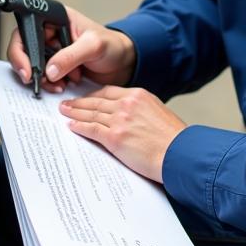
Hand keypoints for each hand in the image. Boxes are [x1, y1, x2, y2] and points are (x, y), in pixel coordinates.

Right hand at [6, 6, 135, 94]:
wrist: (123, 64)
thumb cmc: (112, 45)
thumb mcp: (94, 46)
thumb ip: (71, 55)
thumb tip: (50, 70)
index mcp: (55, 18)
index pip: (27, 29)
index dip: (21, 49)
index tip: (27, 68)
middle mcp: (50, 33)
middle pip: (24, 49)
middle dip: (31, 67)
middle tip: (37, 80)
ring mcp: (52, 50)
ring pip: (32, 65)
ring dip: (43, 78)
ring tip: (60, 84)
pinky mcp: (56, 66)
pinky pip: (43, 76)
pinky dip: (51, 84)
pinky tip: (64, 85)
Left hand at [60, 86, 185, 182]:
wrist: (180, 154)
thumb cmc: (174, 139)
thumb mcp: (158, 113)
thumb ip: (141, 109)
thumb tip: (130, 115)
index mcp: (138, 95)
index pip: (109, 92)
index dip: (94, 95)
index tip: (86, 98)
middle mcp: (127, 104)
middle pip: (96, 101)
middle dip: (79, 103)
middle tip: (67, 103)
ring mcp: (120, 120)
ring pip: (91, 114)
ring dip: (75, 113)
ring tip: (65, 112)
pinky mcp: (115, 137)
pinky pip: (92, 129)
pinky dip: (80, 127)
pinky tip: (72, 126)